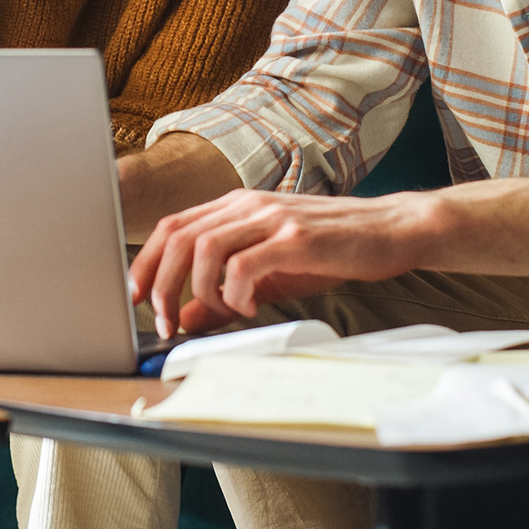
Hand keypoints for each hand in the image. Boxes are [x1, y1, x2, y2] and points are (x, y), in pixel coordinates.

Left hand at [129, 189, 431, 335]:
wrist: (391, 229)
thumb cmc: (332, 247)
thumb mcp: (270, 271)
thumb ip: (226, 293)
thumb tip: (186, 318)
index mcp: (237, 206)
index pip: (172, 228)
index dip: (146, 264)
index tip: (136, 299)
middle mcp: (248, 204)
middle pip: (178, 238)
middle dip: (162, 286)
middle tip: (166, 323)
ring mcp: (271, 218)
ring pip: (204, 249)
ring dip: (198, 291)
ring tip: (214, 314)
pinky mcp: (295, 238)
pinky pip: (244, 265)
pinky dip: (236, 293)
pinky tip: (250, 308)